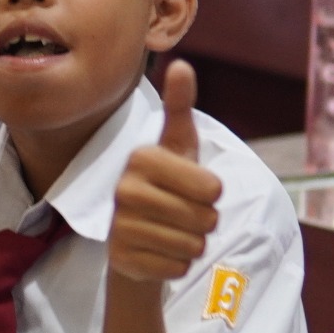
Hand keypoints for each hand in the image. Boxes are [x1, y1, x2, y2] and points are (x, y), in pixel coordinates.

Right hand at [107, 61, 223, 282]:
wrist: (135, 236)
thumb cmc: (167, 185)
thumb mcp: (178, 145)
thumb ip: (180, 107)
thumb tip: (182, 64)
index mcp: (142, 158)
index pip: (213, 188)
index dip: (213, 193)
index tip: (194, 188)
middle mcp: (126, 189)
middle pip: (206, 219)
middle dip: (205, 222)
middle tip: (182, 214)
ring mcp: (120, 226)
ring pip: (193, 245)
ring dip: (192, 244)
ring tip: (171, 233)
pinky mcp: (121, 259)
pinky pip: (177, 268)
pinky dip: (177, 265)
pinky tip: (160, 252)